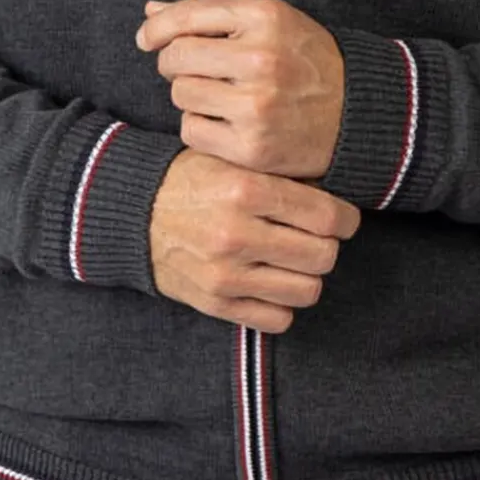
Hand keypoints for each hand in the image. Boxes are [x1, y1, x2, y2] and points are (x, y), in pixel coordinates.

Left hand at [134, 0, 344, 179]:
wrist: (356, 113)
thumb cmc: (303, 60)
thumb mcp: (268, 21)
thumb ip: (209, 12)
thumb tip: (150, 12)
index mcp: (266, 16)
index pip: (188, 17)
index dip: (157, 29)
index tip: (147, 39)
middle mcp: (261, 58)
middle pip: (176, 58)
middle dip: (176, 63)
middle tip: (196, 70)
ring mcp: (257, 105)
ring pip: (181, 95)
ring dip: (191, 95)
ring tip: (221, 95)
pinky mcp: (252, 146)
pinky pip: (192, 130)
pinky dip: (201, 126)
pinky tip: (226, 121)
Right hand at [148, 147, 360, 331]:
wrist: (133, 212)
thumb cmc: (191, 179)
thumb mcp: (233, 160)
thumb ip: (280, 175)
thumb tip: (336, 193)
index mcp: (246, 191)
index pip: (327, 217)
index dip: (345, 220)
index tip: (341, 220)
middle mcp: (237, 235)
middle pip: (323, 256)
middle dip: (326, 246)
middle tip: (315, 238)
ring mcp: (226, 275)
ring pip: (307, 291)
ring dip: (307, 276)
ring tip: (293, 261)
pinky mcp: (215, 303)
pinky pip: (277, 319)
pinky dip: (282, 305)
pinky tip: (271, 283)